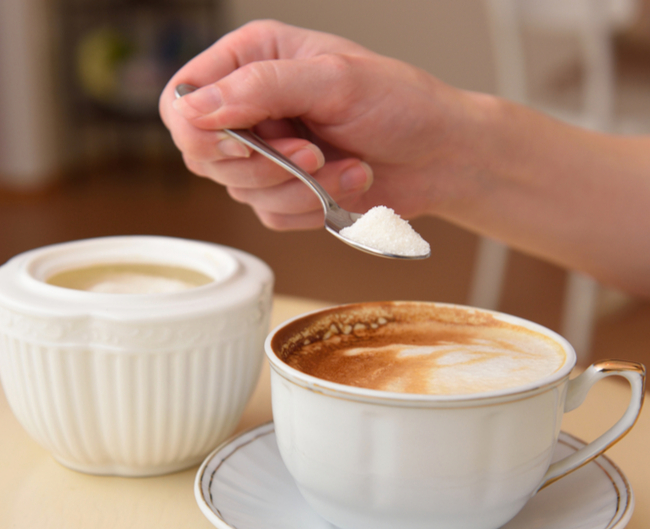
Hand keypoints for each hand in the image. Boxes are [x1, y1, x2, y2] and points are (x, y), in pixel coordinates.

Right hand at [160, 20, 474, 229]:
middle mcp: (252, 108)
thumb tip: (197, 108)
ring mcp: (267, 155)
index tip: (243, 142)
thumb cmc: (399, 102)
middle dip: (264, 164)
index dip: (200, 130)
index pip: (183, 99)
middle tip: (311, 151)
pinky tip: (347, 182)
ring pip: (241, 192)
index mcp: (253, 60)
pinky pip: (273, 214)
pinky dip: (313, 207)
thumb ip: (262, 88)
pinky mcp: (285, 192)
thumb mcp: (335, 79)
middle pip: (205, 155)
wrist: (438, 155)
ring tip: (346, 164)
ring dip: (299, 187)